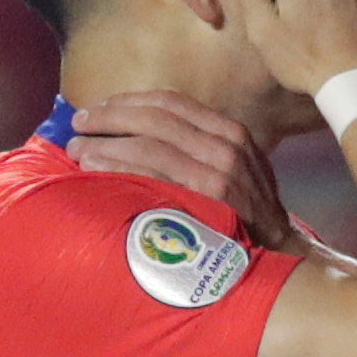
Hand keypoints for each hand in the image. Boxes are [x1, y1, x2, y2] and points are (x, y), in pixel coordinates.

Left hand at [68, 90, 294, 251]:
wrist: (279, 255)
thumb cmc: (244, 215)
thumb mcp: (233, 169)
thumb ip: (196, 147)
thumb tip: (134, 133)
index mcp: (231, 133)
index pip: (171, 102)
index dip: (128, 101)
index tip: (98, 107)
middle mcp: (228, 147)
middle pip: (156, 118)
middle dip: (109, 118)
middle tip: (78, 124)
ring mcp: (220, 174)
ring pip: (150, 144)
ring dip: (105, 143)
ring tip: (77, 150)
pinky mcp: (209, 201)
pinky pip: (152, 175)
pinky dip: (116, 168)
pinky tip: (93, 168)